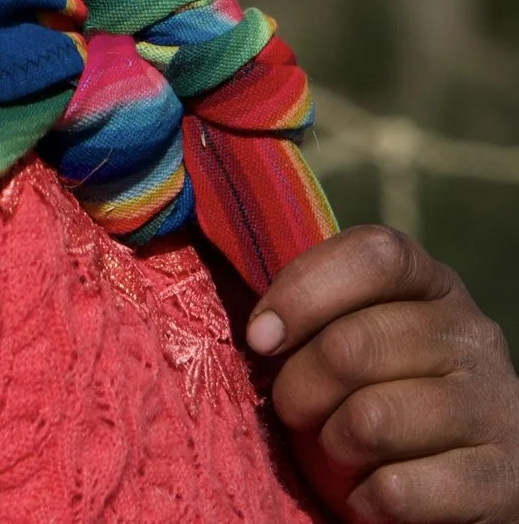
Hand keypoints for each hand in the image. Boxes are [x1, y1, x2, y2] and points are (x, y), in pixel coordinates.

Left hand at [250, 225, 518, 521]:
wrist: (455, 487)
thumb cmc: (374, 399)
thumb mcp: (346, 341)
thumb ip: (311, 315)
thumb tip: (260, 330)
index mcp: (433, 288)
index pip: (374, 255)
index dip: (303, 292)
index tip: (260, 339)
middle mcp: (474, 338)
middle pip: (353, 345)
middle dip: (298, 389)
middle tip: (294, 411)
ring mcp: (497, 407)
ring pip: (372, 420)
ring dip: (333, 448)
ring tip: (342, 452)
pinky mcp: (501, 481)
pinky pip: (397, 489)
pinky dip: (365, 500)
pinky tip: (373, 495)